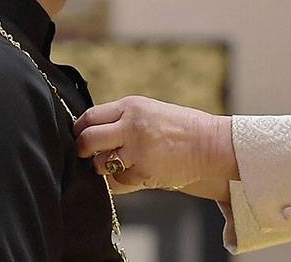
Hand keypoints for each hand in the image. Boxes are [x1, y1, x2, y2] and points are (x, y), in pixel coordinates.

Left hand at [74, 96, 237, 200]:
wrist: (210, 143)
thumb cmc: (180, 127)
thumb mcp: (149, 111)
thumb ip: (121, 119)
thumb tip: (90, 133)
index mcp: (132, 107)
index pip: (89, 117)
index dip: (79, 130)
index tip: (81, 138)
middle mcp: (131, 126)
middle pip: (87, 140)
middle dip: (82, 150)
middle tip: (87, 155)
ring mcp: (137, 151)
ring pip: (100, 164)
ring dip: (103, 168)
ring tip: (119, 164)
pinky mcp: (143, 173)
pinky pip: (117, 182)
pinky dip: (121, 181)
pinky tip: (135, 173)